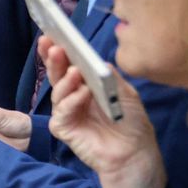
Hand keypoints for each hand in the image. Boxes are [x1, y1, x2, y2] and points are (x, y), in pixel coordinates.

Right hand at [43, 37, 166, 187]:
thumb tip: (95, 60)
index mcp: (86, 84)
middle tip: (53, 46)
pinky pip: (62, 113)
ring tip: (74, 72)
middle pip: (58, 75)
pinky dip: (71, 102)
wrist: (135, 153)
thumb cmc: (131, 122)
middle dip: (54, 60)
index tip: (54, 34)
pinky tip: (82, 95)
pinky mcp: (64, 129)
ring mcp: (67, 112)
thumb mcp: (124, 92)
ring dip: (65, 80)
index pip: (69, 64)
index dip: (60, 50)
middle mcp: (73, 96)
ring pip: (57, 92)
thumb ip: (108, 76)